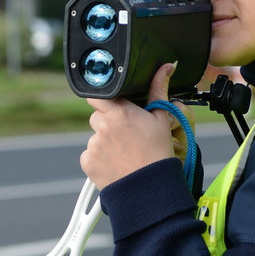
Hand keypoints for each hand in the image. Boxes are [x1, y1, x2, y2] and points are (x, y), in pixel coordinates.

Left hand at [80, 63, 191, 188]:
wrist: (150, 189)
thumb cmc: (158, 153)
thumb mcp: (161, 119)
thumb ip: (159, 89)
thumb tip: (166, 66)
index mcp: (119, 112)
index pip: (98, 96)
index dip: (106, 101)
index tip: (114, 108)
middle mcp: (102, 126)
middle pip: (96, 117)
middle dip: (107, 123)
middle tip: (125, 135)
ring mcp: (93, 145)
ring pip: (94, 137)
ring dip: (104, 142)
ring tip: (123, 153)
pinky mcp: (87, 162)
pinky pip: (89, 155)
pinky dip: (99, 159)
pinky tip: (115, 164)